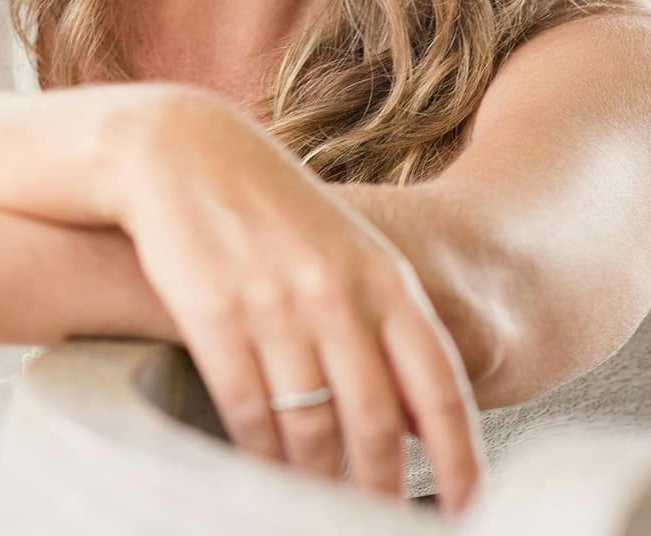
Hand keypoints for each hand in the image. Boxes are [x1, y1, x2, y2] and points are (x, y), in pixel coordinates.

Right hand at [114, 89, 485, 515]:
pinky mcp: (214, 316)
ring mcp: (275, 306)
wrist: (181, 151)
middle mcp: (337, 296)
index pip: (439, 388)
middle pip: (376, 422)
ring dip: (317, 482)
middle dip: (380, 489)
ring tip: (317, 507)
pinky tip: (263, 472)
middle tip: (377, 523)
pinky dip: (259, 455)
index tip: (469, 511)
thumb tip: (421, 421)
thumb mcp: (346, 253)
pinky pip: (248, 412)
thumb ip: (387, 325)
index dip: (460, 459)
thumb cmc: (270, 209)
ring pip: (311, 428)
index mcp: (384, 279)